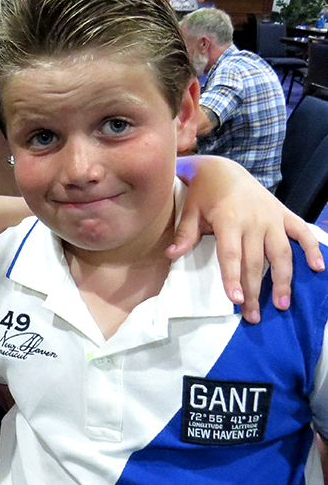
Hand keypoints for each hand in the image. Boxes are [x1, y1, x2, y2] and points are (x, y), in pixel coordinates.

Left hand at [170, 156, 323, 322]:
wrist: (224, 168)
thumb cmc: (203, 193)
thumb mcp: (189, 210)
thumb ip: (185, 234)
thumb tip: (171, 254)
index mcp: (229, 220)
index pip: (231, 255)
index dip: (233, 277)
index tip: (235, 299)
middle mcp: (254, 221)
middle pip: (256, 262)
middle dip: (255, 291)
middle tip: (253, 316)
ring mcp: (272, 218)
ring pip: (281, 253)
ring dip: (283, 280)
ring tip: (282, 304)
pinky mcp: (284, 214)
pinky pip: (302, 232)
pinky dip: (312, 248)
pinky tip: (317, 268)